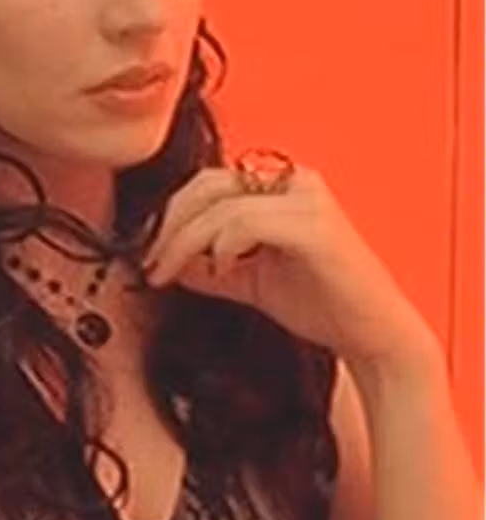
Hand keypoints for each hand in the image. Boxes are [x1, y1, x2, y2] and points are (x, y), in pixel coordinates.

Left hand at [141, 160, 432, 365]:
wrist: (371, 337)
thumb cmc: (316, 303)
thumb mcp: (245, 278)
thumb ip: (205, 263)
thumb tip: (157, 258)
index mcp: (280, 185)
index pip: (205, 183)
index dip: (168, 216)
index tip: (147, 255)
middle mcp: (296, 181)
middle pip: (206, 185)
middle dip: (168, 227)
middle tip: (150, 265)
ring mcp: (309, 200)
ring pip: (220, 206)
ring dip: (184, 242)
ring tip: (171, 274)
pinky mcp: (316, 227)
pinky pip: (247, 222)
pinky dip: (221, 245)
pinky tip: (221, 270)